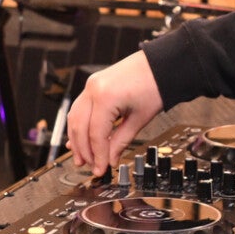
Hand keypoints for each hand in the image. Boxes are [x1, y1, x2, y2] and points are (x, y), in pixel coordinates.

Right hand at [65, 50, 164, 174]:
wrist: (160, 64)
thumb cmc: (154, 85)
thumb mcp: (140, 119)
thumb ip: (121, 141)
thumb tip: (110, 159)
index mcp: (105, 97)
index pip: (95, 134)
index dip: (97, 155)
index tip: (100, 169)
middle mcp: (93, 89)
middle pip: (79, 127)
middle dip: (83, 150)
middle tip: (90, 166)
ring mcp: (90, 85)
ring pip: (74, 118)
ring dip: (77, 139)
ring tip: (82, 157)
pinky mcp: (93, 85)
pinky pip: (79, 108)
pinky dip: (79, 125)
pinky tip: (79, 138)